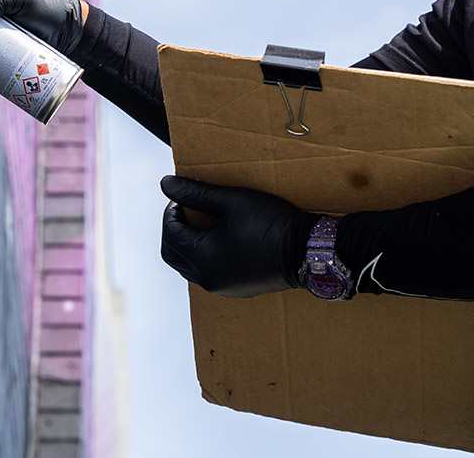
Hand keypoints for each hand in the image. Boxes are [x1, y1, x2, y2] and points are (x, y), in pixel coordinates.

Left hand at [160, 175, 318, 297]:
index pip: (170, 233)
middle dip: (174, 230)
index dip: (171, 212)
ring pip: (188, 266)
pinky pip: (206, 274)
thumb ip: (195, 193)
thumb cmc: (270, 222)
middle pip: (172, 254)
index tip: (182, 196)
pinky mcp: (235, 290)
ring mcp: (222, 288)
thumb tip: (165, 183)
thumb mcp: (231, 201)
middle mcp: (207, 279)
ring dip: (187, 245)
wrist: (307, 250)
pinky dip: (203, 257)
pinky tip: (218, 240)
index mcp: (202, 258)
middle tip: (186, 209)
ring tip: (202, 223)